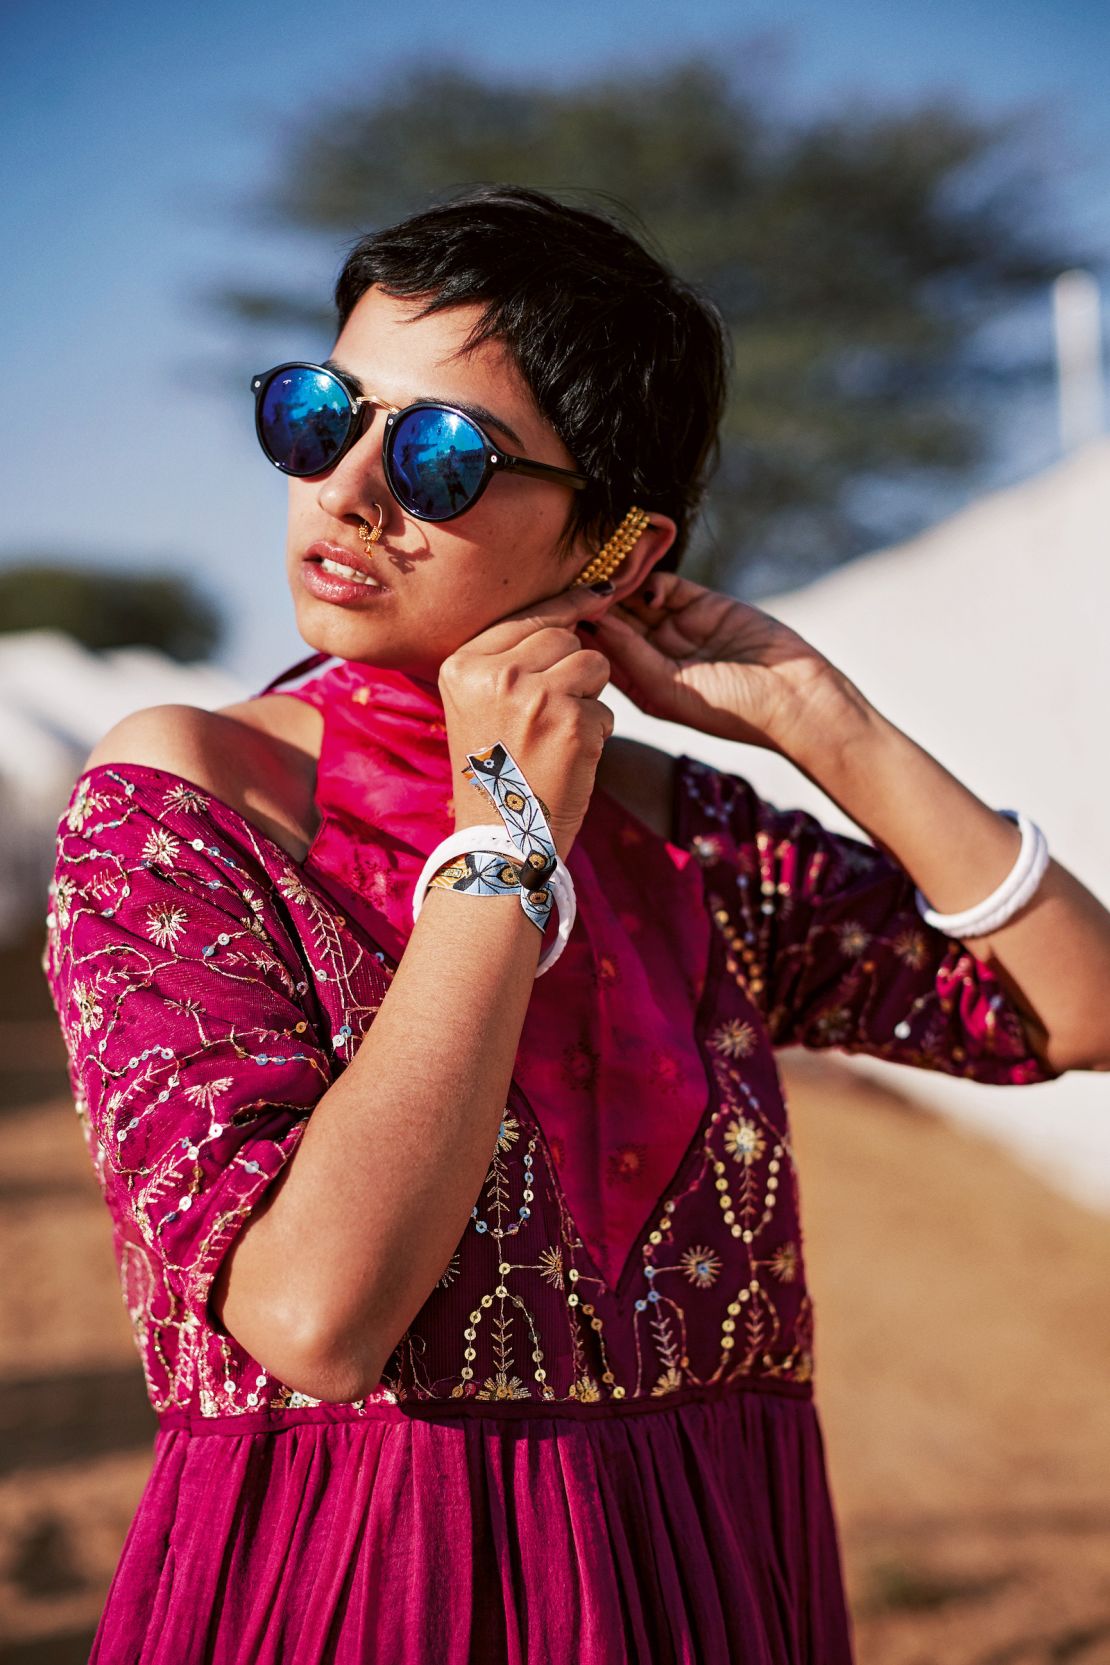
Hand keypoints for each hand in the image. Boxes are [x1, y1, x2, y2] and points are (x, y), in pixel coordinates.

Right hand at [439, 586, 615, 859]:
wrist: (500, 839)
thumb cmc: (496, 772)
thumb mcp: (476, 705)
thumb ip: (509, 658)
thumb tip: (579, 605)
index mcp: (463, 665)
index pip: (528, 615)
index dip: (566, 607)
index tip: (599, 593)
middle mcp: (496, 674)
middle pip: (565, 636)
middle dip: (572, 669)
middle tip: (550, 715)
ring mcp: (535, 696)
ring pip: (594, 663)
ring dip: (590, 696)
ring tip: (560, 733)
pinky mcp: (572, 723)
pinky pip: (607, 707)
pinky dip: (598, 733)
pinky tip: (570, 758)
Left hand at [588, 571, 854, 755]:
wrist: (795, 698)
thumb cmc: (731, 710)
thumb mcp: (668, 688)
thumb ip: (629, 654)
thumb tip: (590, 620)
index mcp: (638, 685)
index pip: (597, 651)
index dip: (577, 629)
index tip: (557, 609)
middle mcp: (653, 656)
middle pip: (612, 620)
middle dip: (593, 598)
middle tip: (570, 574)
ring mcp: (677, 628)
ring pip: (634, 597)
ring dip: (618, 581)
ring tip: (599, 564)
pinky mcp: (702, 605)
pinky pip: (666, 583)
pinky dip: (650, 573)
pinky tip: (641, 573)